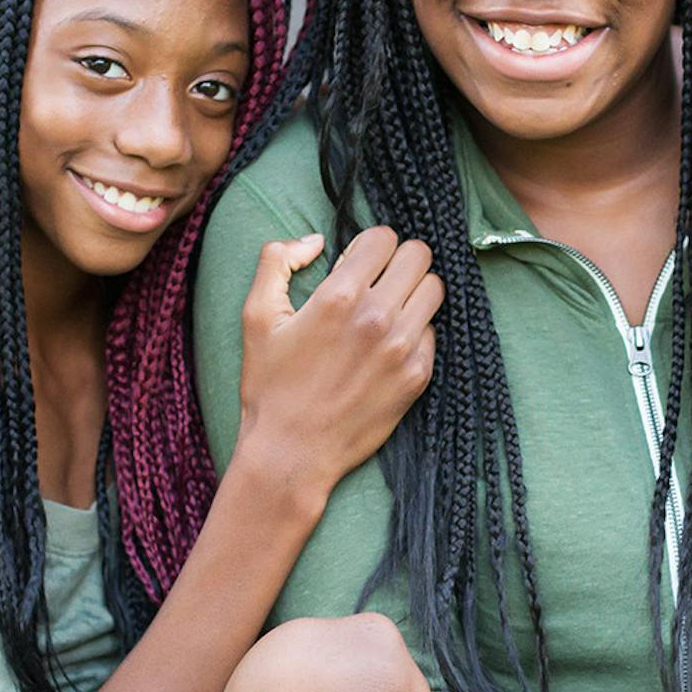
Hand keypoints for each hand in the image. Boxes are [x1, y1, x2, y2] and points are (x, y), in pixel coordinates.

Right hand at [236, 226, 442, 509]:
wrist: (291, 453)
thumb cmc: (270, 386)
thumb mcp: (256, 317)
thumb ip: (277, 261)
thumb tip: (314, 240)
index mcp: (339, 297)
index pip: (384, 238)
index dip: (368, 245)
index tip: (355, 265)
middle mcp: (378, 318)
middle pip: (419, 255)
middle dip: (396, 261)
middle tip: (376, 281)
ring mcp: (403, 349)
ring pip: (435, 289)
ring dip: (412, 291)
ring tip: (388, 309)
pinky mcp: (417, 376)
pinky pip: (433, 331)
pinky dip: (415, 330)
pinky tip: (388, 345)